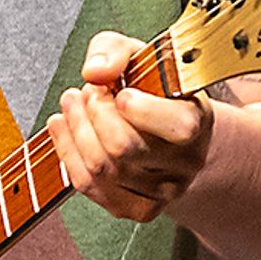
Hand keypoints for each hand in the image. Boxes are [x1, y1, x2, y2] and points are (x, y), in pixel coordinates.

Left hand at [53, 32, 215, 225]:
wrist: (169, 133)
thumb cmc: (155, 90)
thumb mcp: (141, 55)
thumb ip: (116, 51)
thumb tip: (94, 72)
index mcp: (196, 122)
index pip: (175, 126)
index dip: (135, 106)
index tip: (119, 91)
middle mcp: (185, 162)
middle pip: (124, 148)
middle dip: (93, 114)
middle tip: (87, 93)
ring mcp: (163, 191)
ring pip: (101, 169)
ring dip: (74, 131)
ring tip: (72, 105)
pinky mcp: (137, 208)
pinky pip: (89, 187)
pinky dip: (67, 154)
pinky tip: (64, 129)